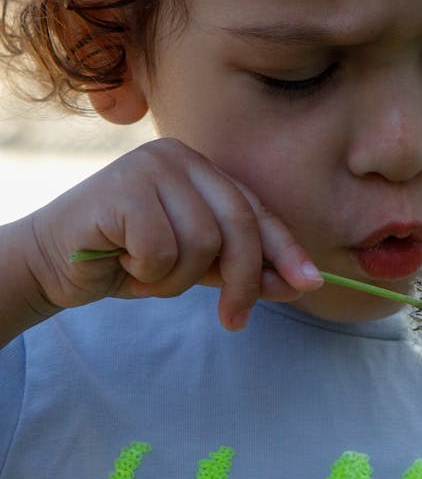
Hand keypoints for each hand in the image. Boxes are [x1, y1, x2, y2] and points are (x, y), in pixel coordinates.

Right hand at [22, 137, 321, 330]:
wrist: (54, 263)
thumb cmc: (127, 261)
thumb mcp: (193, 265)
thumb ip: (239, 267)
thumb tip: (300, 281)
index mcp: (201, 169)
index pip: (257, 211)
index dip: (286, 250)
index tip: (309, 284)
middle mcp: (178, 158)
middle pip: (239, 226)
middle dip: (243, 281)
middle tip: (232, 320)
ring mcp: (149, 168)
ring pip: (201, 244)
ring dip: (177, 280)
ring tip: (148, 275)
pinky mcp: (123, 189)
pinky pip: (163, 250)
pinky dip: (149, 273)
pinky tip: (125, 264)